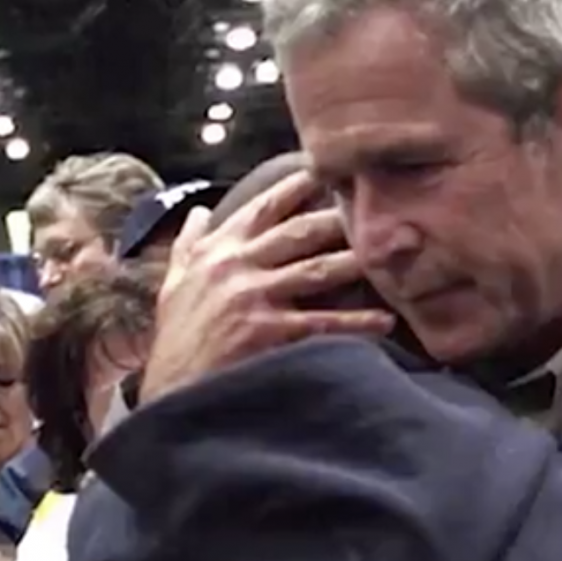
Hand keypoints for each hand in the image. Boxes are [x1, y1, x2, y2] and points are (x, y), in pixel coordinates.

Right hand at [142, 167, 393, 399]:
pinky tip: (385, 321)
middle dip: (338, 218)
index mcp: (217, 251)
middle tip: (376, 207)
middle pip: (298, 232)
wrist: (172, 391)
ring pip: (316, 270)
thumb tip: (198, 211)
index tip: (326, 169)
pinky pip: (322, 322)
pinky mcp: (267, 332)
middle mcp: (236, 266)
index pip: (262, 208)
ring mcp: (253, 298)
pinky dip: (356, 322)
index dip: (296, 186)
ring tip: (388, 258)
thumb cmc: (176, 340)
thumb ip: (189, 245)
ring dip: (354, 262)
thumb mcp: (174, 285)